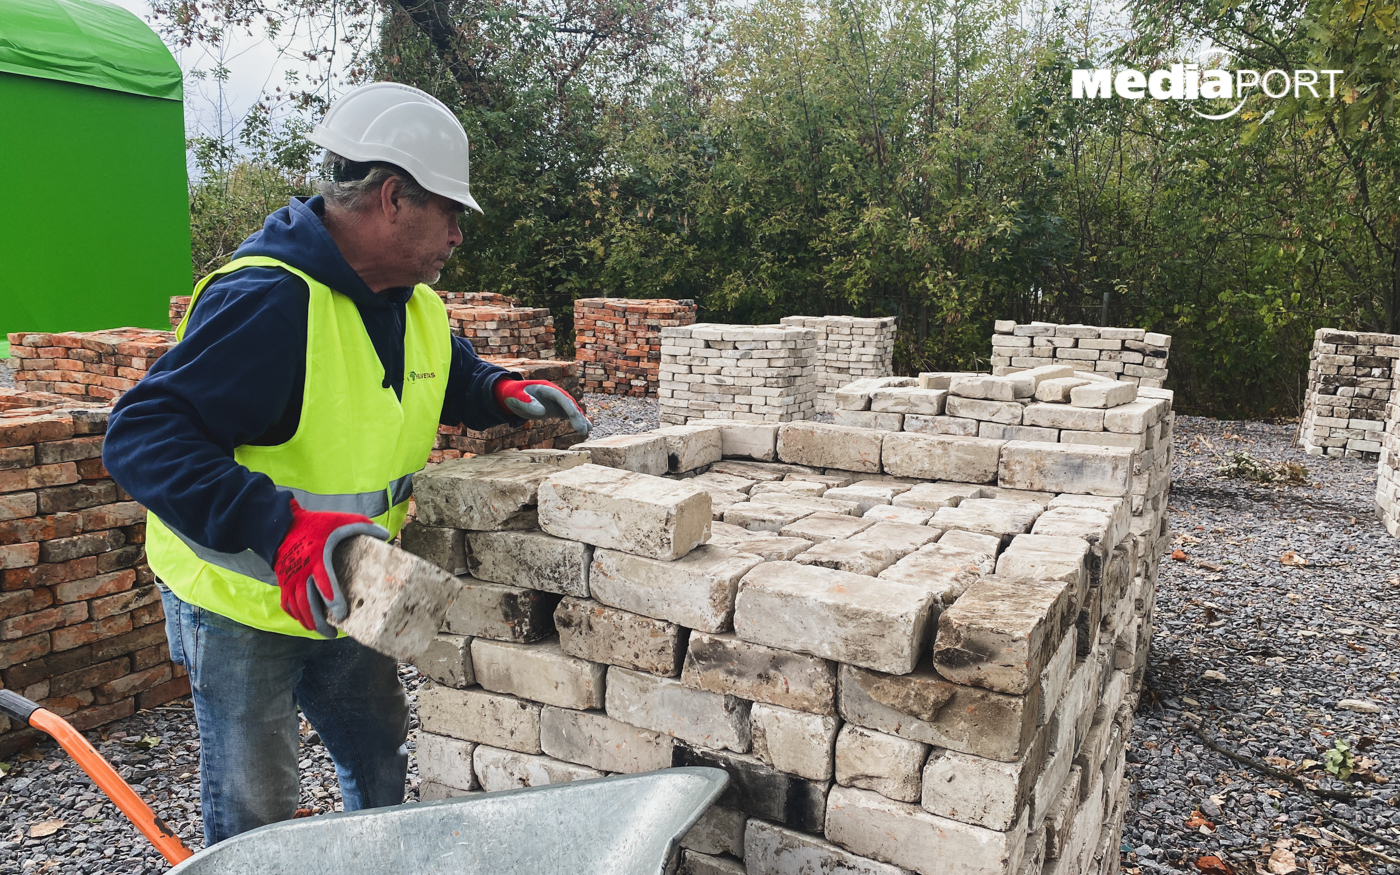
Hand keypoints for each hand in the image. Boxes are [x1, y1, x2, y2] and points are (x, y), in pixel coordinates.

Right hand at [273, 499, 389, 637]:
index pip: (324, 584)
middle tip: (332, 633)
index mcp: (317, 559)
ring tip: (320, 630)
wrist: (281, 527)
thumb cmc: (314, 524)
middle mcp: (301, 573)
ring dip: (308, 621)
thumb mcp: (339, 520)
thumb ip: (362, 526)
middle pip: (308, 603)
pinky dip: (295, 615)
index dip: (333, 601)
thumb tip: (386, 534)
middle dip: (320, 621)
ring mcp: (289, 579)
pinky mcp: (282, 582)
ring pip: (297, 607)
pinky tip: (305, 621)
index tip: (341, 615)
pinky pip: (287, 604)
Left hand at [493, 378, 590, 436]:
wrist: (512, 395)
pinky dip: (577, 421)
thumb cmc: (513, 395)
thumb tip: (542, 412)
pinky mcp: (555, 409)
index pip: (561, 397)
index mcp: (546, 388)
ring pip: (571, 409)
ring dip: (579, 419)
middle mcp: (555, 394)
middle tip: (581, 430)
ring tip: (586, 431)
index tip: (574, 417)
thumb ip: (527, 403)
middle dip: (577, 416)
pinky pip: (568, 414)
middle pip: (569, 404)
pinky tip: (585, 428)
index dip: (569, 407)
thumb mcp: (516, 397)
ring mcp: (556, 402)